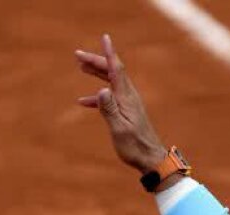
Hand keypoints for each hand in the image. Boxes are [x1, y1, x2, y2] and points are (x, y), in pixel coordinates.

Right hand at [75, 33, 165, 172]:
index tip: (105, 38)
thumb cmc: (136, 146)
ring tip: (81, 66)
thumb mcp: (119, 128)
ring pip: (111, 82)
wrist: (151, 160)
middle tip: (78, 55)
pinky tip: (83, 101)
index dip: (110, 53)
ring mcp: (128, 104)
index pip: (117, 70)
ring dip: (96, 73)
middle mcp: (129, 97)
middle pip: (112, 72)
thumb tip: (102, 90)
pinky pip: (111, 98)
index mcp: (126, 98)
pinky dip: (97, 96)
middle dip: (96, 61)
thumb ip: (109, 109)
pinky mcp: (127, 112)